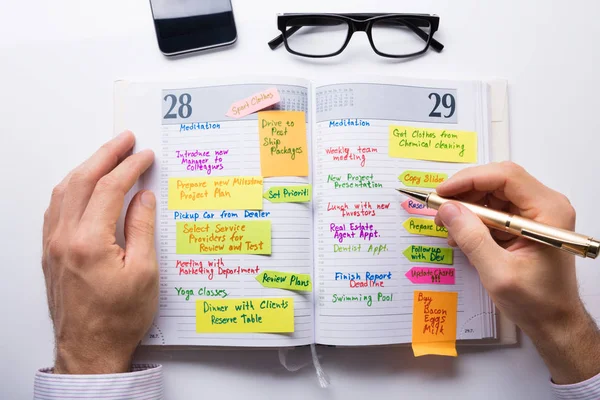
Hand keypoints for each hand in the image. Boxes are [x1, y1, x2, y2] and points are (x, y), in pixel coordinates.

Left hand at [42, 131, 156, 373]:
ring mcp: (53, 245)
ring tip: (106, 155)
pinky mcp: (51, 253)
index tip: (145, 157)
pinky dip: (71, 188)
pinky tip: (82, 186)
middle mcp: (64, 238)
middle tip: (125, 141)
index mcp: (89, 242)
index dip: (130, 167)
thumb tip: (142, 197)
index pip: (111, 189)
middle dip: (106, 155)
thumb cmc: (118, 318)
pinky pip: (56, 208)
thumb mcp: (144, 273)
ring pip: (65, 191)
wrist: (89, 349)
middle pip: (83, 181)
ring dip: (86, 168)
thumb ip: (141, 228)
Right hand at [434, 161, 599, 383]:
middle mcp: (545, 205)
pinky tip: (461, 235)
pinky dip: (474, 218)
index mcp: (548, 211)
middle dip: (465, 193)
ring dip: (467, 207)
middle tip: (440, 211)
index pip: (506, 176)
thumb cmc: (536, 301)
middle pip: (498, 181)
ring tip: (448, 227)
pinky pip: (495, 209)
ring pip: (493, 193)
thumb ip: (472, 238)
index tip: (442, 193)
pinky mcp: (526, 223)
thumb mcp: (498, 273)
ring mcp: (536, 213)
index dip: (470, 179)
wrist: (554, 321)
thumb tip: (448, 209)